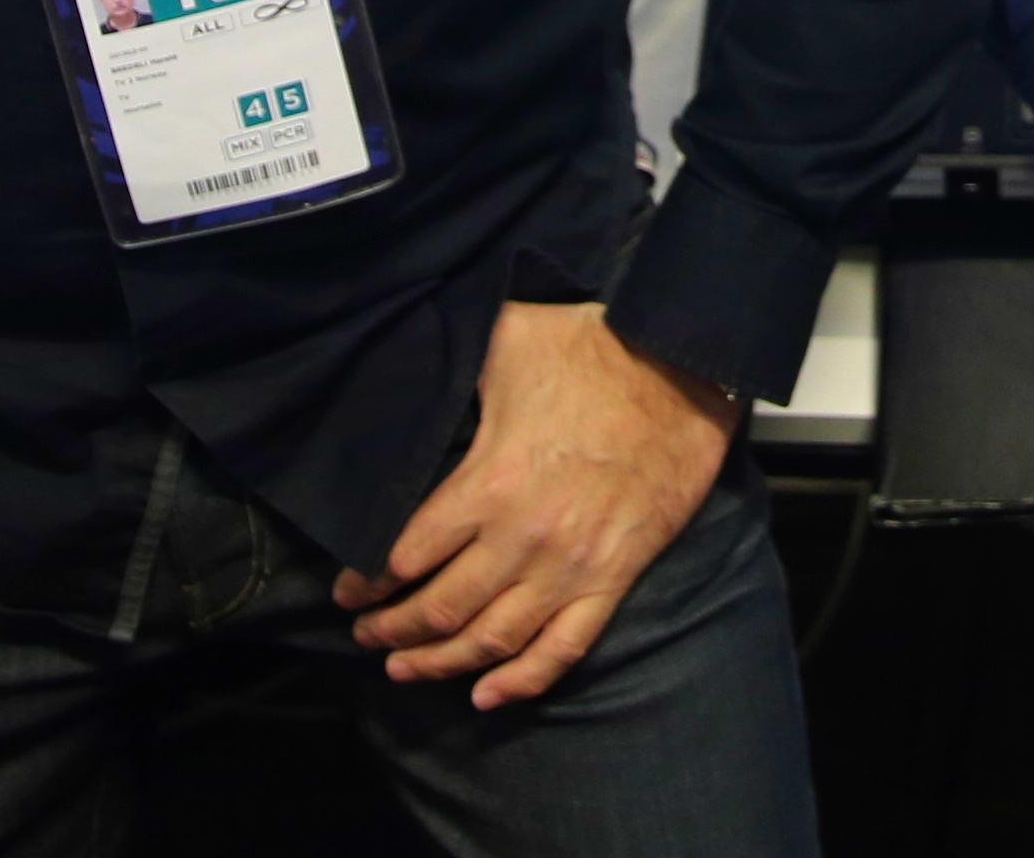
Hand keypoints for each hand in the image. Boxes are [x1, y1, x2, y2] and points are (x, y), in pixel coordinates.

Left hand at [341, 302, 734, 708]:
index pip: (405, 556)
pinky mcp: (613, 579)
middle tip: (365, 638)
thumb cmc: (594, 352)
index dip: (366, 585)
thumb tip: (407, 354)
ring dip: (441, 663)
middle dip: (391, 632)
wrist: (686, 374)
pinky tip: (487, 694)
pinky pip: (562, 649)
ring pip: (492, 640)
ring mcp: (570, 567)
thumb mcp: (507, 339)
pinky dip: (522, 681)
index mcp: (489, 484)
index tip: (347, 596)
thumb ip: (453, 360)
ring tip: (405, 669)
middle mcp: (523, 539)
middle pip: (440, 608)